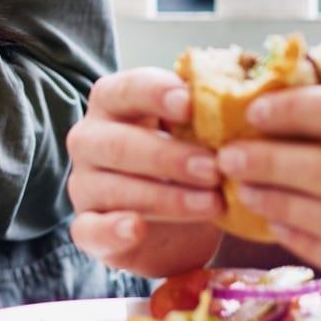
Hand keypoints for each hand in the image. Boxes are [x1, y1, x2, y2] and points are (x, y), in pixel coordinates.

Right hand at [64, 68, 225, 277]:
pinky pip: (90, 229)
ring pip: (114, 189)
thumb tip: (236, 101)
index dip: (155, 93)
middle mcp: (90, 139)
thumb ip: (204, 116)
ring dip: (165, 198)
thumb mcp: (197, 133)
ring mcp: (84, 184)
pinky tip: (136, 229)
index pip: (126, 90)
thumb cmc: (189, 162)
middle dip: (169, 157)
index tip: (190, 104)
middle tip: (214, 169)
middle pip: (119, 144)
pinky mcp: (88, 227)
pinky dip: (112, 230)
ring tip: (212, 205)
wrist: (182, 222)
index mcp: (113, 102)